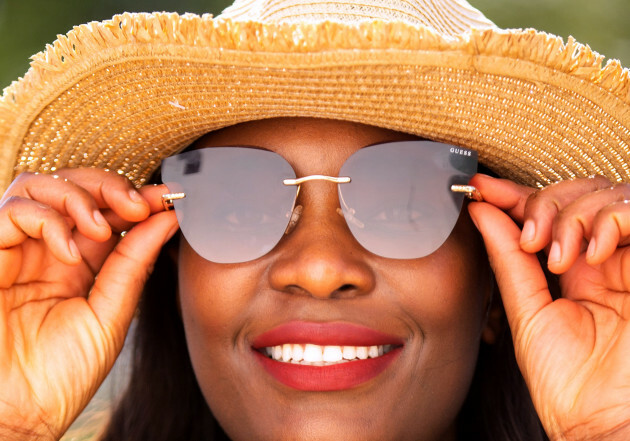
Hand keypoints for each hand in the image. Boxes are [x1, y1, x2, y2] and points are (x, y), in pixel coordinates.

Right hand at [0, 169, 177, 439]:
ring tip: (101, 228)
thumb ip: (133, 263)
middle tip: (137, 204)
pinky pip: (12, 210)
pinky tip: (68, 253)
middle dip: (110, 187)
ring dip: (79, 197)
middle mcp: (48, 251)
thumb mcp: (110, 315)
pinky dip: (46, 220)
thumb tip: (166, 218)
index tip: (166, 198)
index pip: (107, 212)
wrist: (17, 415)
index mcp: (81, 264)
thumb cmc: (60, 375)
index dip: (136, 198)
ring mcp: (16, 250)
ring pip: (40, 186)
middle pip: (74, 186)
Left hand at [468, 174, 629, 440]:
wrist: (606, 421)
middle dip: (544, 204)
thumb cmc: (569, 382)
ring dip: (574, 213)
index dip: (512, 194)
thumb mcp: (527, 312)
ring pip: (608, 195)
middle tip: (530, 238)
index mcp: (571, 271)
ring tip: (559, 255)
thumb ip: (508, 260)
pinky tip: (593, 253)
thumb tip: (482, 212)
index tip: (480, 187)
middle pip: (576, 194)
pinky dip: (614, 218)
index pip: (544, 214)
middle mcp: (604, 260)